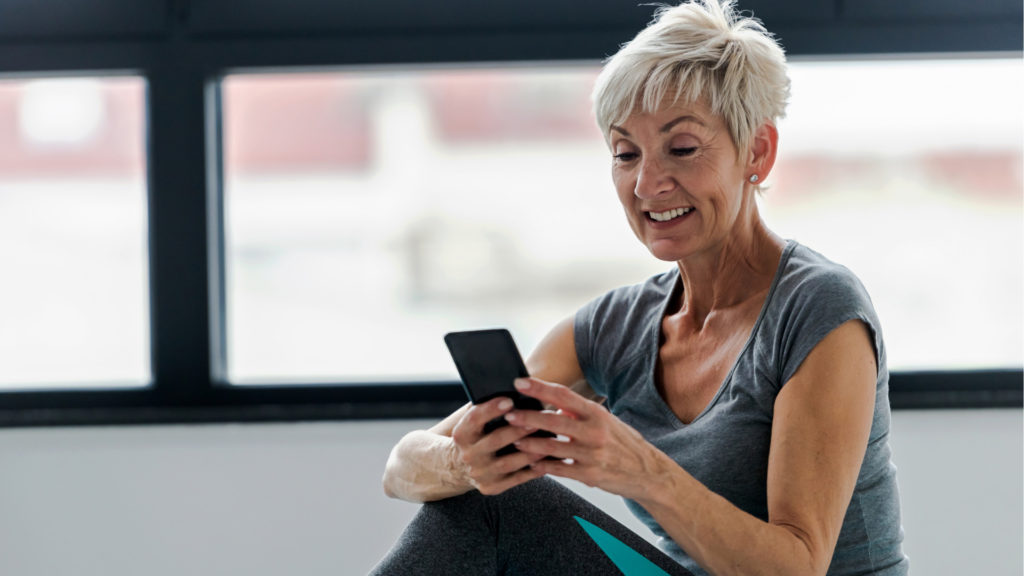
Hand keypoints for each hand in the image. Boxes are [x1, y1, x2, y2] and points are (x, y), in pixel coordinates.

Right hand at [450, 396, 545, 494]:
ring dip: (530, 451)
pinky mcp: (491, 487)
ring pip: (508, 463)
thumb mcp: (473, 422)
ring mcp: (480, 473)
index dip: (491, 409)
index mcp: (462, 434)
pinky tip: (548, 459)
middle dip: (518, 430)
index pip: (474, 419)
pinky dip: (534, 469)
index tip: (509, 400)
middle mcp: (468, 455)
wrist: (459, 467)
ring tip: (549, 440)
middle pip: (495, 441)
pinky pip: (516, 479)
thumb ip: (488, 408)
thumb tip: (515, 392)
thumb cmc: (476, 435)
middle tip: (536, 420)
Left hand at [504, 377, 671, 499]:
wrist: (647, 473)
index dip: (539, 388)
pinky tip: (530, 463)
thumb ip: (580, 413)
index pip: (563, 395)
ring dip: (529, 444)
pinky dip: (542, 466)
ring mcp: (591, 455)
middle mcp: (594, 432)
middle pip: (553, 421)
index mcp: (597, 414)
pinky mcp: (589, 475)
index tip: (520, 382)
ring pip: (551, 447)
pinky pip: (559, 469)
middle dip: (527, 417)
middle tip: (508, 413)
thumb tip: (556, 404)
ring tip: (513, 439)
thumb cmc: (623, 443)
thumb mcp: (606, 421)